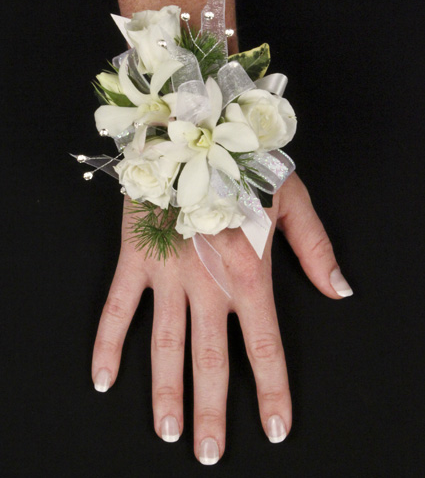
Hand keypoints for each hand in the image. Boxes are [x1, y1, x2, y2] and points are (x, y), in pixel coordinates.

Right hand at [91, 172, 352, 464]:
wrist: (193, 133)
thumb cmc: (245, 165)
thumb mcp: (292, 200)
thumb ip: (315, 250)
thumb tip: (341, 292)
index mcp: (250, 272)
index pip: (264, 345)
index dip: (271, 390)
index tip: (272, 428)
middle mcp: (208, 283)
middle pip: (212, 359)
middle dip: (211, 410)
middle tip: (207, 453)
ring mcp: (168, 273)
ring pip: (166, 344)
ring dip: (166, 391)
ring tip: (167, 432)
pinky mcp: (136, 258)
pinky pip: (119, 307)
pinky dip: (109, 342)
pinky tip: (103, 378)